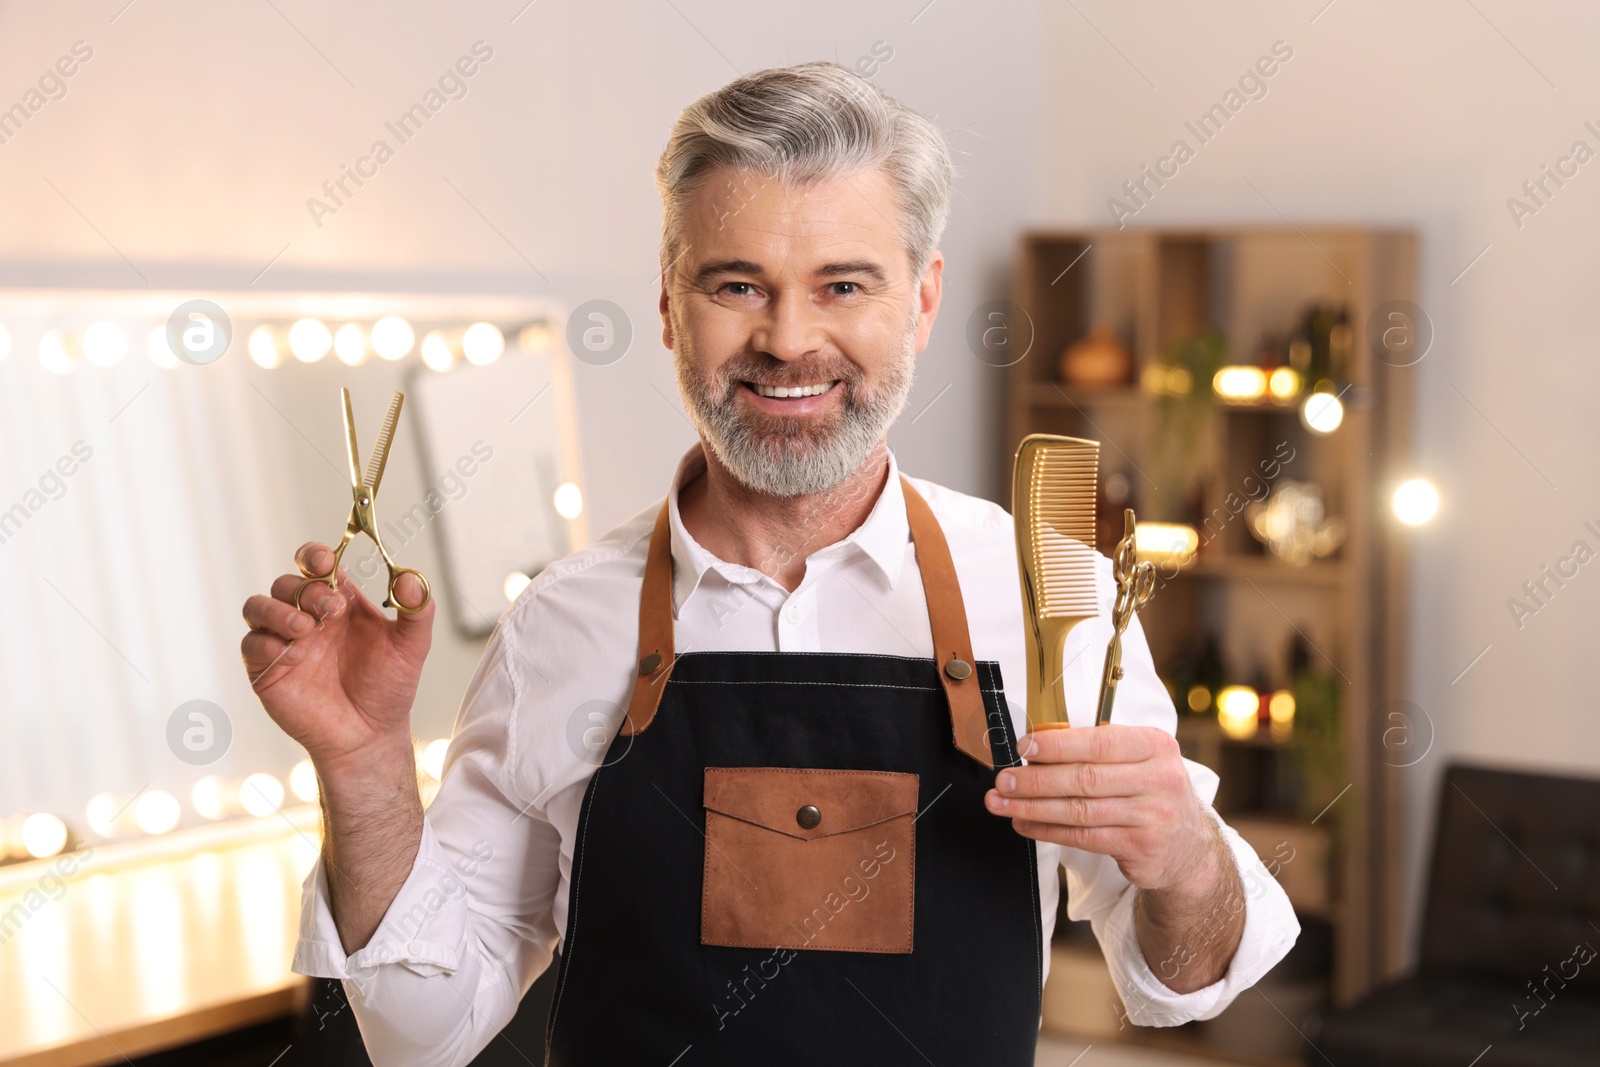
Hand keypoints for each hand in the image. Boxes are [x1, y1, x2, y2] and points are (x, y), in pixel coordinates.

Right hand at [241, 541, 433, 769]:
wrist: (369, 734)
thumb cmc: (387, 687)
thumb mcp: (411, 647)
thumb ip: (417, 610)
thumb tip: (411, 577)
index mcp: (338, 601)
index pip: (316, 564)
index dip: (314, 555)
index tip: (324, 561)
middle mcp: (306, 616)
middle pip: (286, 582)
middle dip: (305, 590)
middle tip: (332, 610)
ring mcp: (283, 641)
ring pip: (257, 606)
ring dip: (277, 610)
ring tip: (305, 628)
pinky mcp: (266, 669)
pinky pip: (250, 645)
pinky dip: (266, 643)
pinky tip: (292, 655)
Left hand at [984, 724, 1220, 894]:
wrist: (1188, 847)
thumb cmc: (1150, 793)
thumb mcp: (1138, 761)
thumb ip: (1097, 752)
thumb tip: (1035, 749)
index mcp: (1155, 746)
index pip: (1099, 742)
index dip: (1057, 745)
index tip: (1023, 747)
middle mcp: (1159, 779)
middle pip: (1085, 778)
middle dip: (1036, 779)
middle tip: (1004, 780)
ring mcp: (1153, 816)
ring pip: (1080, 811)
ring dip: (1034, 807)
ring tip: (1003, 804)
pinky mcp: (1141, 847)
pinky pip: (1084, 837)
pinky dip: (1048, 830)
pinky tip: (1025, 824)